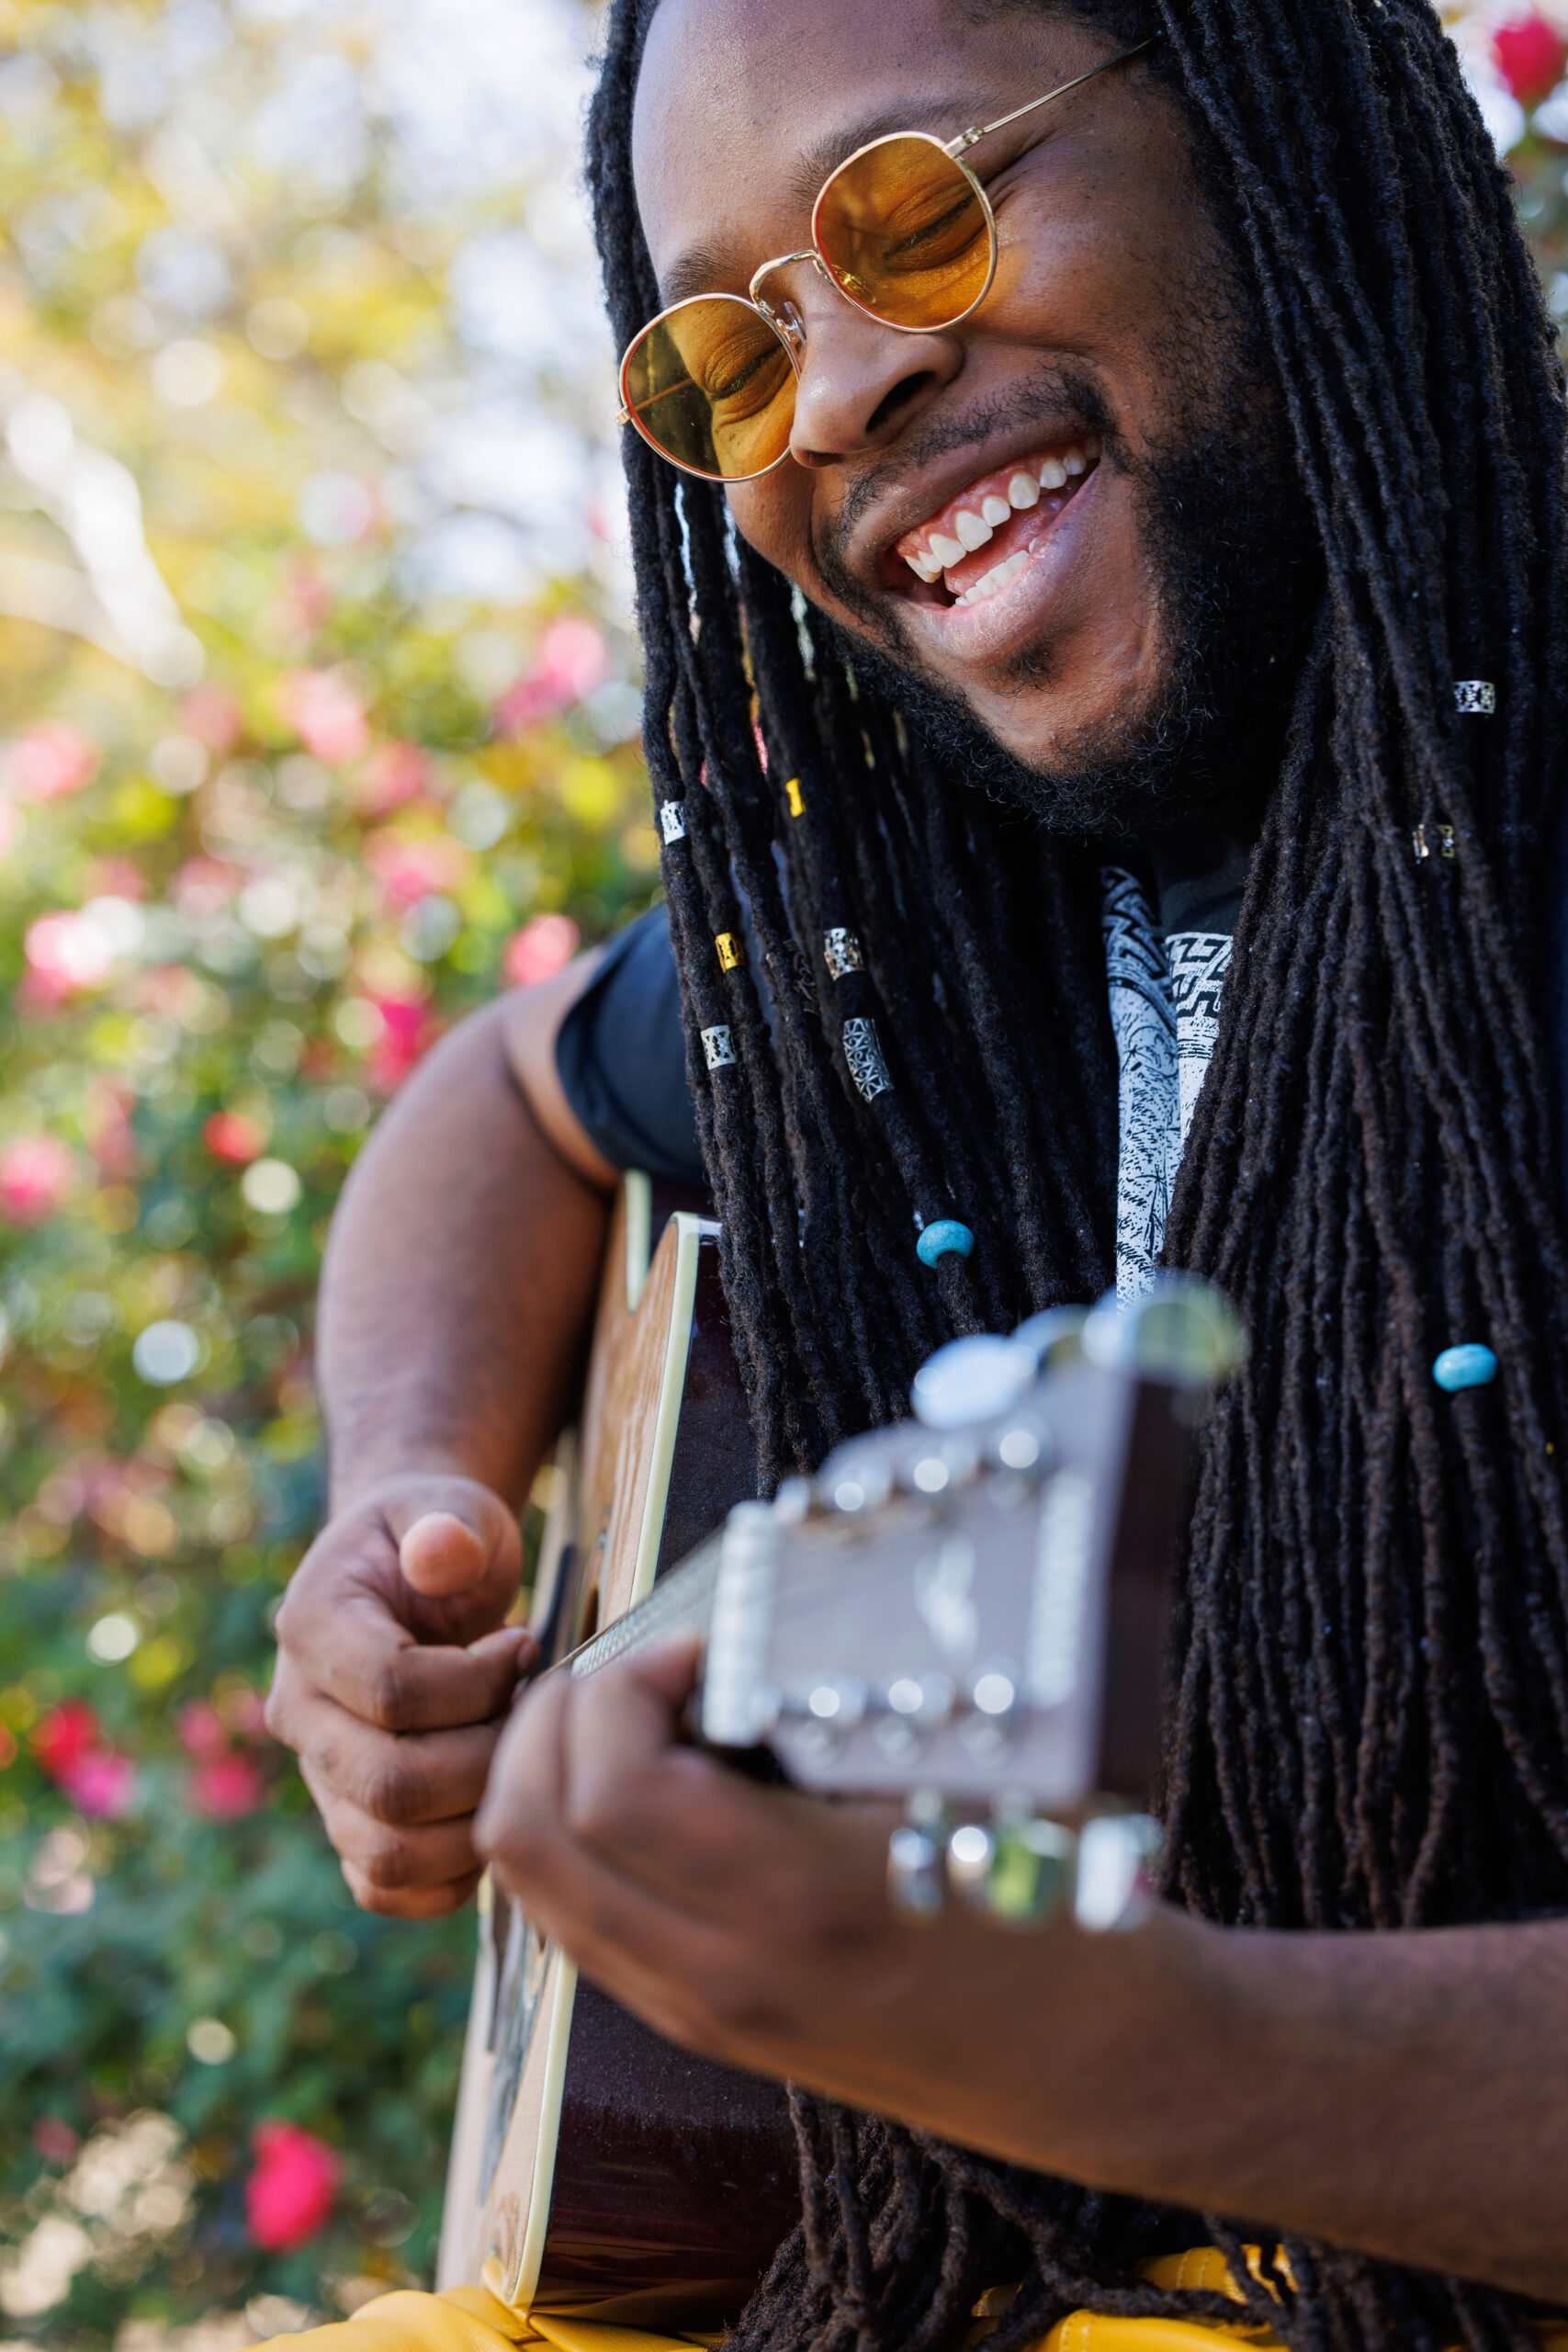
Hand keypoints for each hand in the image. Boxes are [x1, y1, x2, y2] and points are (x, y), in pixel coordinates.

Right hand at [268, 1474, 536, 1916]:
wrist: (414, 1572)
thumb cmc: (441, 1536)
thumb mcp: (451, 1506)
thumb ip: (448, 1524)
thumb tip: (443, 1553)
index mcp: (312, 1628)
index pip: (391, 1692)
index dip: (477, 1681)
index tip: (522, 1644)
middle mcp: (300, 1714)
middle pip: (392, 1786)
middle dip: (489, 1758)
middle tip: (533, 1715)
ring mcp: (321, 1777)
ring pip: (389, 1853)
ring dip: (478, 1820)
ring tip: (518, 1759)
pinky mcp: (350, 1822)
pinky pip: (387, 1887)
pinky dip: (453, 1874)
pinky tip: (496, 1806)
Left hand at [472, 1641, 1185, 2162]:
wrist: (1102, 2069)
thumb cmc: (1066, 1902)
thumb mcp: (992, 1777)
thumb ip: (869, 1699)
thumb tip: (764, 1598)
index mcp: (805, 1901)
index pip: (612, 1790)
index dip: (626, 1684)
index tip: (696, 1645)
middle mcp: (725, 1973)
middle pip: (525, 1835)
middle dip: (554, 1716)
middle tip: (641, 1667)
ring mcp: (701, 2010)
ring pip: (527, 1883)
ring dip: (547, 1773)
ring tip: (638, 1713)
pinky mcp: (700, 2023)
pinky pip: (569, 1920)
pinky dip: (570, 1835)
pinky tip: (651, 1782)